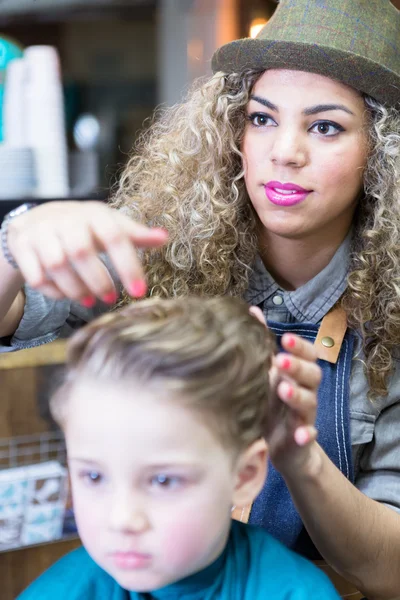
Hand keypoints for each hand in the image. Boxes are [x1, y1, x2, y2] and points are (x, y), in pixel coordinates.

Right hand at [7, 201, 167, 304]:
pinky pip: (35, 275)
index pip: (115, 238)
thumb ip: (135, 234)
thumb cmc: (84, 227)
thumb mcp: (110, 226)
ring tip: (89, 300)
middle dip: (98, 281)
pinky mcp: (22, 245)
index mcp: (94, 214)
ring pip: (56, 265)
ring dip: (75, 289)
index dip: (129, 266)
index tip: (140, 292)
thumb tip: (164, 237)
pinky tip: (65, 295)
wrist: (39, 220)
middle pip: (81, 252)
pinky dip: (52, 291)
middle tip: (109, 299)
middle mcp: (66, 218)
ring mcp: (41, 231)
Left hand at [249, 306, 321, 476]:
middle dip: (297, 366)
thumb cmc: (273, 404)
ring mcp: (305, 415)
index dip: (299, 346)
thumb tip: (253, 310)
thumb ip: (263, 344)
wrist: (283, 448)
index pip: (307, 355)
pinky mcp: (302, 439)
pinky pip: (309, 436)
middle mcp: (304, 391)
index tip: (283, 339)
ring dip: (298, 395)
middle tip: (280, 360)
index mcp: (296, 374)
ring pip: (310, 402)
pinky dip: (306, 434)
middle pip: (312, 375)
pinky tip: (301, 434)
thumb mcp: (267, 373)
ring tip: (283, 390)